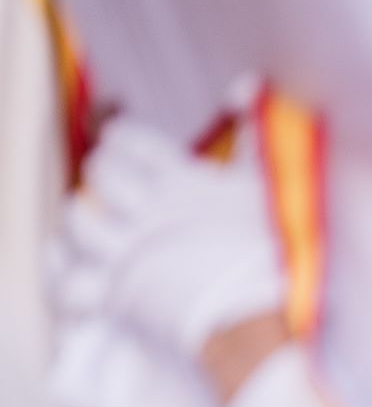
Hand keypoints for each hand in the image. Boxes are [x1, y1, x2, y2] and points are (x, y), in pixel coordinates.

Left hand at [57, 122, 286, 367]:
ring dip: (82, 221)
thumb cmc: (271, 256)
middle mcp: (146, 213)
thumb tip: (242, 83)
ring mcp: (127, 254)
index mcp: (180, 183)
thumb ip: (255, 133)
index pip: (126, 139)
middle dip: (103, 174)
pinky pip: (67, 280)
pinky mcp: (117, 295)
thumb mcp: (270, 186)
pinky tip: (76, 267)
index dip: (123, 139)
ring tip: (98, 225)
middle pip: (97, 173)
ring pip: (75, 220)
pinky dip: (65, 274)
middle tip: (118, 186)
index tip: (129, 148)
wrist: (262, 322)